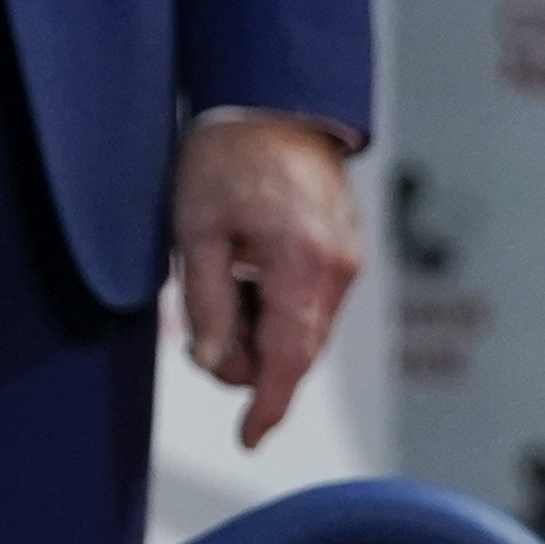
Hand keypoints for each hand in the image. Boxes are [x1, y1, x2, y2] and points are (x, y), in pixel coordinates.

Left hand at [173, 112, 363, 445]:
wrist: (271, 104)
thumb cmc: (225, 157)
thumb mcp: (195, 231)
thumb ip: (206, 304)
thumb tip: (214, 364)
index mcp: (302, 262)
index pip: (289, 359)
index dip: (267, 406)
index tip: (248, 439)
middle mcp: (338, 269)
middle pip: (297, 354)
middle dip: (249, 359)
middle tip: (204, 321)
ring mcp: (349, 262)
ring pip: (304, 334)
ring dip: (262, 331)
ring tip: (226, 276)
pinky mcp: (348, 255)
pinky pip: (312, 307)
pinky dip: (277, 309)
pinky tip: (249, 272)